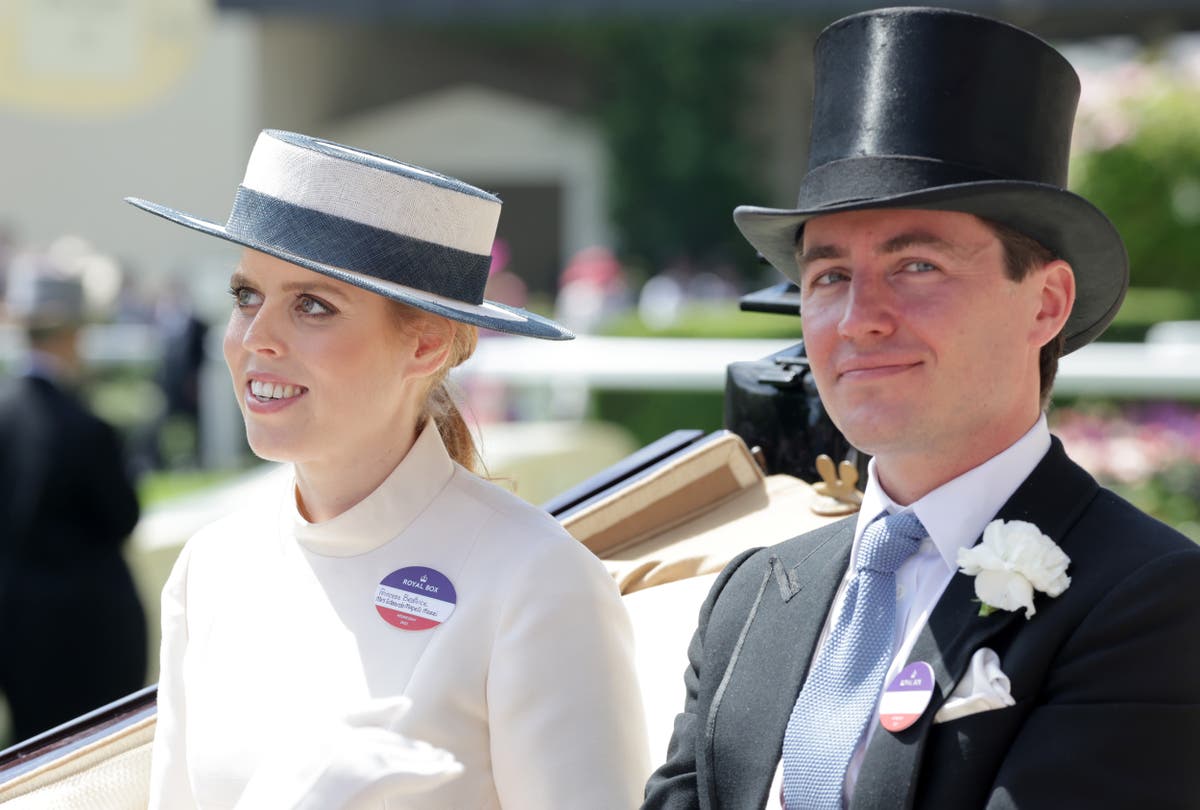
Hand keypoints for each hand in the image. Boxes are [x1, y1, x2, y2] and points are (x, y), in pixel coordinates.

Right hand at [234, 696, 462, 809]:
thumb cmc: (274, 807)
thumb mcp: (279, 778)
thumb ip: (308, 762)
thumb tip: (328, 774)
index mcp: (310, 731)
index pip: (353, 715)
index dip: (381, 710)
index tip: (405, 705)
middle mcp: (335, 734)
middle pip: (383, 739)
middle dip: (409, 746)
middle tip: (432, 752)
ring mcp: (354, 753)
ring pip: (401, 754)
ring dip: (428, 759)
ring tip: (448, 762)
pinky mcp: (373, 775)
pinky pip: (413, 773)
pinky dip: (436, 773)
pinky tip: (452, 770)